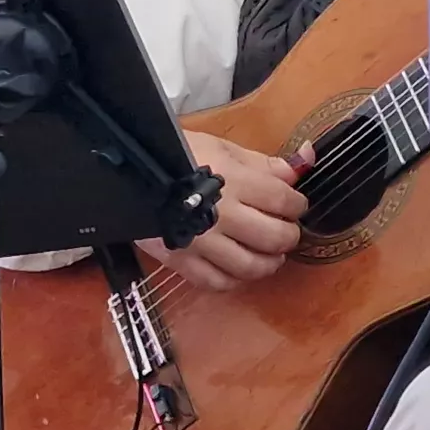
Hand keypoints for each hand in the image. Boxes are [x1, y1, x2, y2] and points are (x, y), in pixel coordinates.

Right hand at [151, 131, 306, 292]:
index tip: (294, 205)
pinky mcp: (181, 261)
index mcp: (236, 182)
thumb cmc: (176, 155)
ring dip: (268, 264)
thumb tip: (302, 166)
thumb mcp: (222, 147)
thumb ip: (264, 162)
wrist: (126, 176)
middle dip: (288, 236)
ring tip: (269, 256)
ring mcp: (203, 243)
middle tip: (285, 232)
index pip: (284, 201)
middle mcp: (224, 216)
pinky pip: (217, 282)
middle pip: (275, 238)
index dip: (297, 205)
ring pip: (251, 266)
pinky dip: (234, 280)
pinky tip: (238, 270)